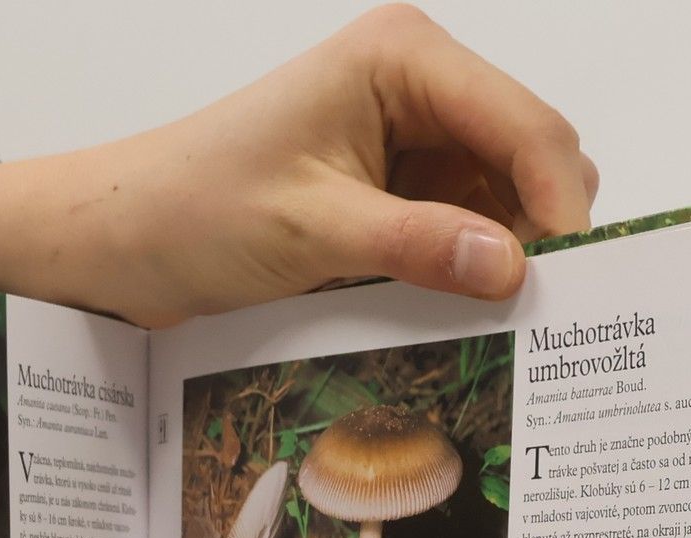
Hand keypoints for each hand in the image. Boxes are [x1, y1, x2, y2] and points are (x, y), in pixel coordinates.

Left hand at [0, 6, 597, 326]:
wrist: (122, 241)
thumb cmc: (194, 210)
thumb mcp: (311, 232)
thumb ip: (418, 245)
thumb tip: (513, 268)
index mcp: (403, 59)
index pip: (524, 125)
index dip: (557, 204)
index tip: (568, 284)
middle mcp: (418, 87)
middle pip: (530, 158)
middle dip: (540, 231)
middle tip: (538, 317)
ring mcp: (410, 142)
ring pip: (504, 202)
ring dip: (505, 259)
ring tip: (498, 326)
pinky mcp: (393, 194)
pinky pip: (462, 233)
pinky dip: (469, 273)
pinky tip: (462, 316)